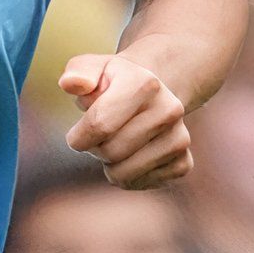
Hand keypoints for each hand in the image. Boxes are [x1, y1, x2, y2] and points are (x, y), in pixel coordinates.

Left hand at [59, 52, 193, 188]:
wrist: (149, 96)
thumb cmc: (110, 84)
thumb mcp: (91, 68)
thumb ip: (77, 72)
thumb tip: (71, 83)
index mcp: (145, 83)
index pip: (100, 124)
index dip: (78, 136)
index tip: (76, 135)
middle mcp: (170, 110)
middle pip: (111, 152)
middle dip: (94, 149)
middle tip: (98, 136)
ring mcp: (180, 138)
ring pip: (123, 174)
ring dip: (108, 165)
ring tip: (113, 143)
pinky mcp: (183, 163)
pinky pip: (138, 184)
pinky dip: (125, 176)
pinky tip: (130, 155)